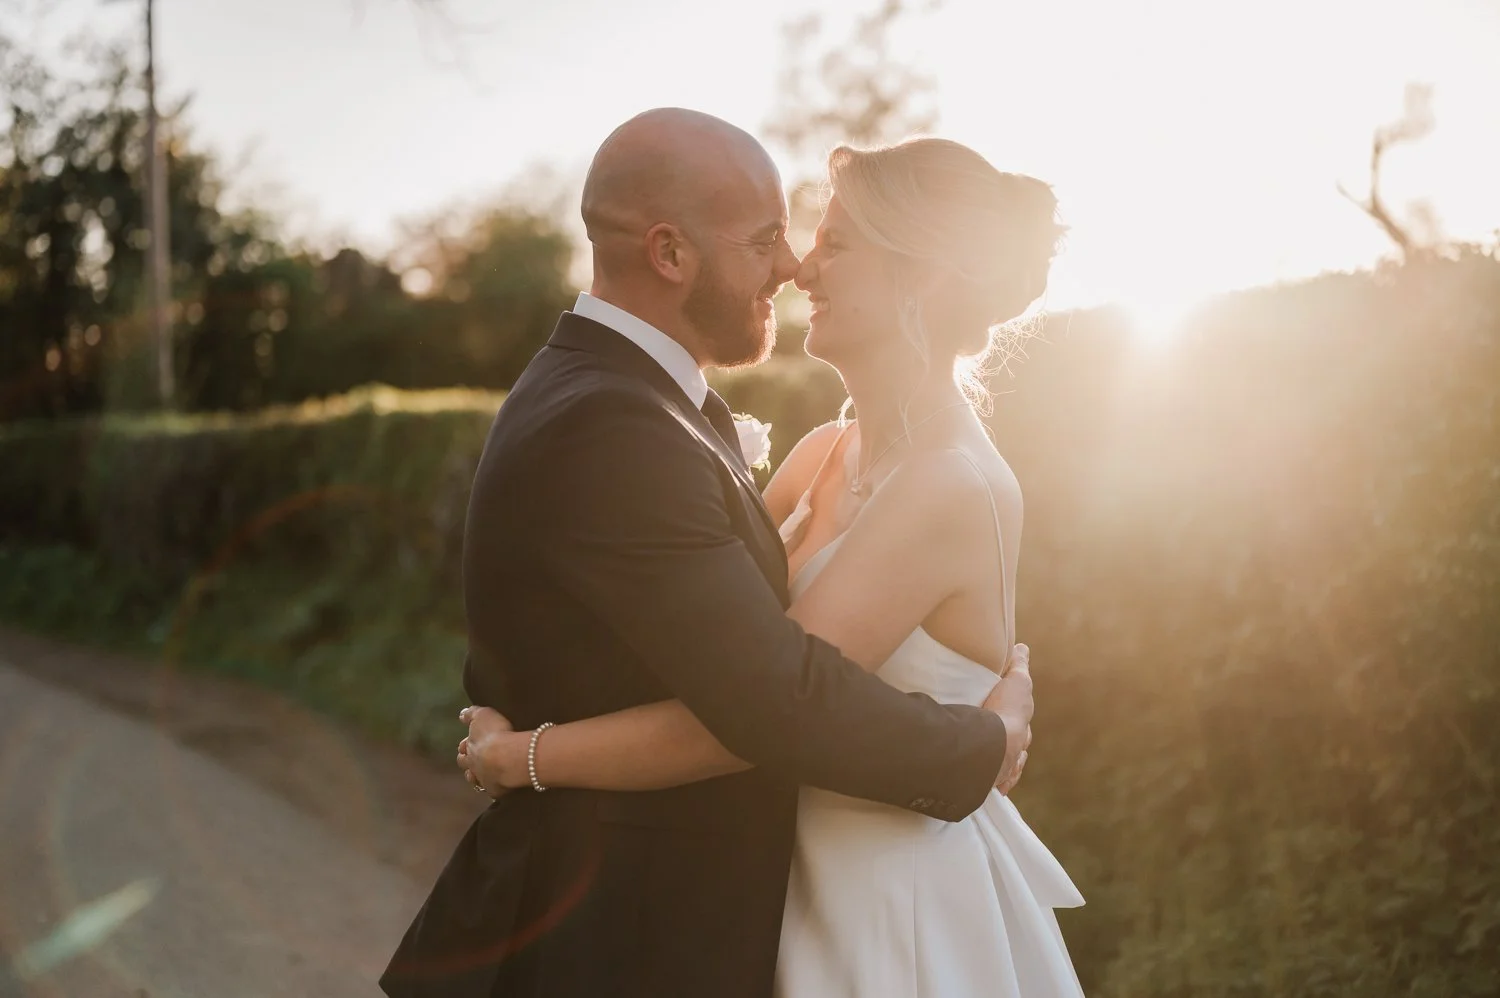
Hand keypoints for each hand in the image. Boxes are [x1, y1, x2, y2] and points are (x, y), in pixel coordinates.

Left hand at [456, 705, 521, 798]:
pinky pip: (493, 790)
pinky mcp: (494, 790)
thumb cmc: (496, 733)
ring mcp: (482, 778)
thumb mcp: (483, 715)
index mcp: (470, 746)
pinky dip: (494, 787)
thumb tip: (461, 715)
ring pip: (474, 779)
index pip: (463, 747)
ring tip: (481, 776)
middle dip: (467, 761)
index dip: (466, 745)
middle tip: (472, 759)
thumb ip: (471, 714)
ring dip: (476, 777)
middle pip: (464, 764)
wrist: (507, 758)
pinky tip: (498, 787)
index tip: (468, 743)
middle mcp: (472, 764)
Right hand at [980, 643, 1032, 794]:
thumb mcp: (1015, 681)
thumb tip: (1023, 648)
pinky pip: (996, 786)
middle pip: (1015, 750)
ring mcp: (1004, 770)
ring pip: (1006, 769)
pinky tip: (988, 786)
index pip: (1022, 728)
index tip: (1008, 719)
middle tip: (994, 740)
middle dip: (1008, 746)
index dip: (1016, 723)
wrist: (994, 742)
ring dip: (999, 765)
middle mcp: (1017, 752)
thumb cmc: (1005, 710)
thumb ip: (1018, 665)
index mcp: (1022, 730)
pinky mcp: (991, 784)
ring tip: (986, 761)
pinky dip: (994, 784)